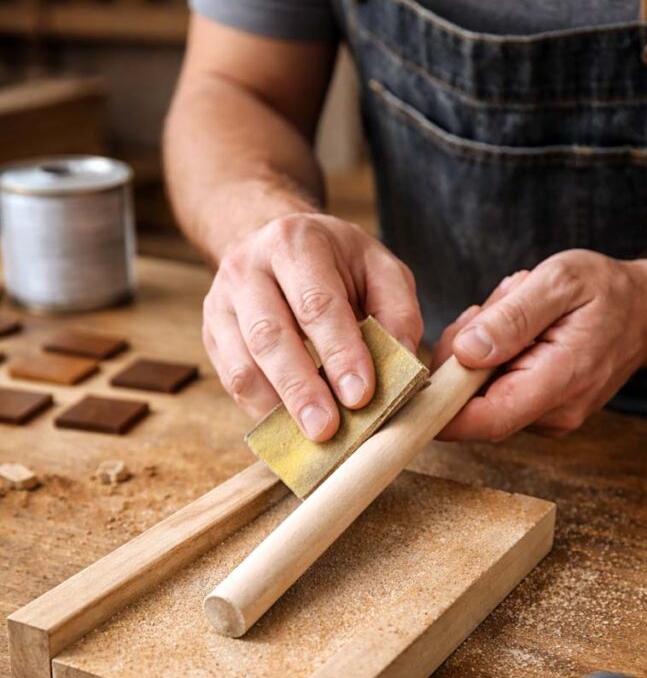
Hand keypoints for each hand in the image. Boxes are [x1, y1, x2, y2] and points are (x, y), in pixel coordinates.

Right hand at [203, 213, 422, 440]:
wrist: (276, 241)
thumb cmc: (336, 263)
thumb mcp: (378, 267)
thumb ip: (397, 309)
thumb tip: (403, 361)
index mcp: (295, 243)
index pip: (316, 304)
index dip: (339, 352)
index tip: (360, 395)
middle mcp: (247, 268)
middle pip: (269, 336)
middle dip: (301, 389)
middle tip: (327, 430)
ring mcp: (221, 303)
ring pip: (243, 364)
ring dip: (278, 407)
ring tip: (309, 436)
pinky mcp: (212, 334)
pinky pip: (232, 380)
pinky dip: (261, 408)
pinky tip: (290, 426)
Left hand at [433, 250, 646, 441]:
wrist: (644, 311)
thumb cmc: (605, 291)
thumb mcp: (559, 282)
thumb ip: (512, 317)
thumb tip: (465, 352)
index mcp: (558, 383)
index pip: (484, 420)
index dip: (440, 408)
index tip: (418, 376)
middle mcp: (551, 415)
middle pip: (471, 407)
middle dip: (460, 360)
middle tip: (484, 311)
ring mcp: (545, 419)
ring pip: (479, 396)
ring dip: (476, 355)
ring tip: (509, 313)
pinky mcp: (538, 413)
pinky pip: (493, 392)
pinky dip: (490, 360)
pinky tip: (515, 331)